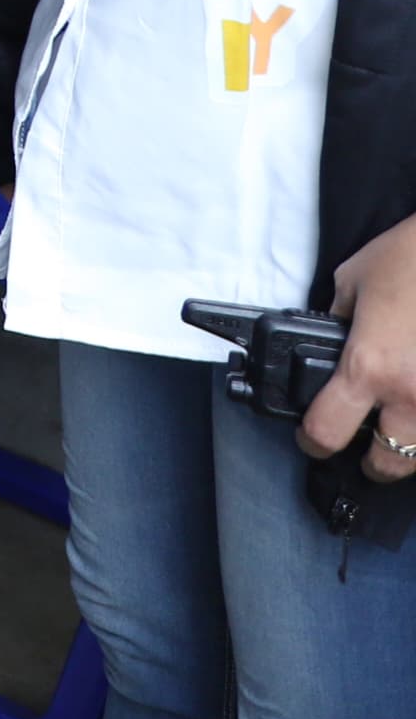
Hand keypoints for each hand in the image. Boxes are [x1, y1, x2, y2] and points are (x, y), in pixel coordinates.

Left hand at [302, 212, 415, 478]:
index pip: (327, 431)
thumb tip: (334, 340)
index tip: (313, 441)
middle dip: (373, 462)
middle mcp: (413, 394)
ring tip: (403, 431)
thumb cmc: (413, 255)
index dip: (312, 441)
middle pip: (388, 463)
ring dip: (414, 449)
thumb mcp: (354, 282)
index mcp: (370, 367)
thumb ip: (339, 321)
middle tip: (367, 451)